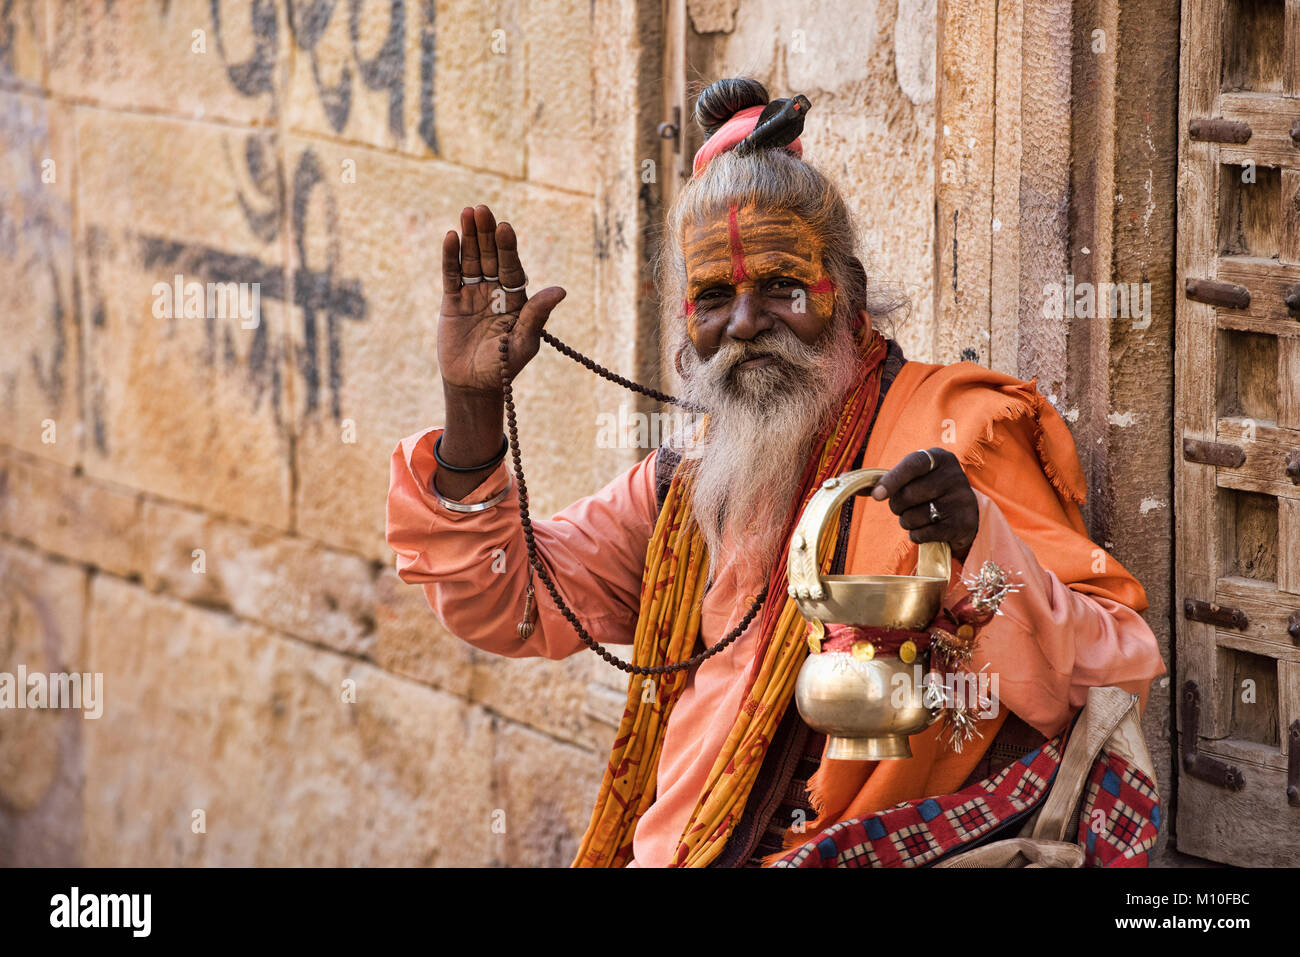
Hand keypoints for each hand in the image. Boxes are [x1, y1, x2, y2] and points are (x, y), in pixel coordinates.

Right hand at [438, 204, 566, 395]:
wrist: (473, 385)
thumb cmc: (503, 366)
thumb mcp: (523, 341)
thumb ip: (537, 315)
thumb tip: (561, 290)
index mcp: (517, 298)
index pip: (512, 267)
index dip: (508, 248)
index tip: (505, 229)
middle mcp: (496, 290)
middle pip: (491, 256)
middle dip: (487, 234)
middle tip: (483, 209)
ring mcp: (473, 293)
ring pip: (471, 260)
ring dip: (469, 237)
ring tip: (468, 212)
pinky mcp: (452, 301)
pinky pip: (451, 275)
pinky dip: (450, 257)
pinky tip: (451, 236)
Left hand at [870, 449, 978, 561]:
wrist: (963, 512)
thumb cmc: (928, 490)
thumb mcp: (912, 477)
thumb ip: (882, 480)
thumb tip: (842, 479)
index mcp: (939, 458)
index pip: (912, 465)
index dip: (892, 480)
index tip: (876, 496)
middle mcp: (953, 475)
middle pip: (909, 495)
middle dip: (897, 506)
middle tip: (902, 506)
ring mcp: (960, 500)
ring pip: (914, 517)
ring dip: (906, 522)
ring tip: (916, 517)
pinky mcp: (963, 523)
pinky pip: (925, 533)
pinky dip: (917, 535)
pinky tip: (925, 529)